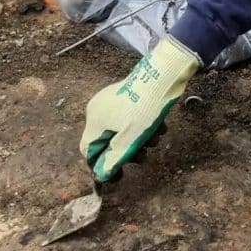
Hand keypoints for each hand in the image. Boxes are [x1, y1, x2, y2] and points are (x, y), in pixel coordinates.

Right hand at [80, 37, 199, 181]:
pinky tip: (159, 126)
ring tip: (156, 138)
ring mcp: (112, 100)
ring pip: (122, 129)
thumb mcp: (130, 139)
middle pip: (107, 140)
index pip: (87, 150)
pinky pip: (130, 117)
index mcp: (94, 120)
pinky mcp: (127, 94)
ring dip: (140, 139)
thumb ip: (114, 159)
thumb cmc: (144, 108)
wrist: (163, 75)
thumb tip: (101, 175)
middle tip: (143, 156)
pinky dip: (143, 126)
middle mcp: (98, 109)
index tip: (119, 172)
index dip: (101, 164)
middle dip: (127, 150)